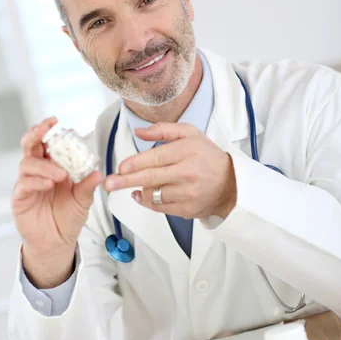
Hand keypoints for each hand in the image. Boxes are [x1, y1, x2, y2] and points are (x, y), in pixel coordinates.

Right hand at [12, 117, 102, 286]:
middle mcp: (38, 172)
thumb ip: (87, 186)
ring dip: (44, 165)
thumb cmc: (68, 218)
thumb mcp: (83, 201)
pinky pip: (24, 184)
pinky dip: (37, 181)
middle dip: (35, 134)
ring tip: (61, 175)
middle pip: (29, 146)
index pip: (46, 143)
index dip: (48, 131)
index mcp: (52, 167)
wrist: (58, 242)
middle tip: (45, 129)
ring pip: (27, 163)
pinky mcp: (20, 198)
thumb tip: (98, 172)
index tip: (55, 121)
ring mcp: (27, 184)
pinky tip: (49, 184)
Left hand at [104, 123, 235, 218]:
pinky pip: (159, 208)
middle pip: (151, 177)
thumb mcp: (191, 134)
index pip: (157, 157)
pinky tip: (140, 195)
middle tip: (109, 183)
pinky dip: (146, 202)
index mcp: (188, 151)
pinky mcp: (186, 210)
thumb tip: (138, 132)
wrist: (231, 185)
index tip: (121, 166)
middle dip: (126, 180)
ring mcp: (187, 193)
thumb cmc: (208, 157)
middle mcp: (188, 172)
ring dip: (140, 189)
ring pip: (153, 193)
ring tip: (134, 184)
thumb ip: (163, 130)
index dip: (136, 163)